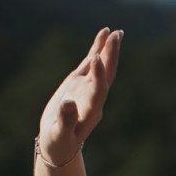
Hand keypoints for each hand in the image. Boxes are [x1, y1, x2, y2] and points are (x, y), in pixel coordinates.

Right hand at [38, 27, 122, 164]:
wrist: (59, 144)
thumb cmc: (59, 143)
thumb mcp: (60, 134)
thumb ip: (66, 120)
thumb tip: (69, 103)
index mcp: (91, 110)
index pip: (99, 90)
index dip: (98, 74)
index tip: (96, 58)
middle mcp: (94, 97)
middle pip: (106, 74)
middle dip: (111, 56)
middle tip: (117, 35)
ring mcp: (88, 88)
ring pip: (101, 66)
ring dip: (108, 49)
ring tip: (115, 31)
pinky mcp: (80, 83)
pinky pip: (90, 64)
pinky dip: (96, 49)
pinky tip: (103, 34)